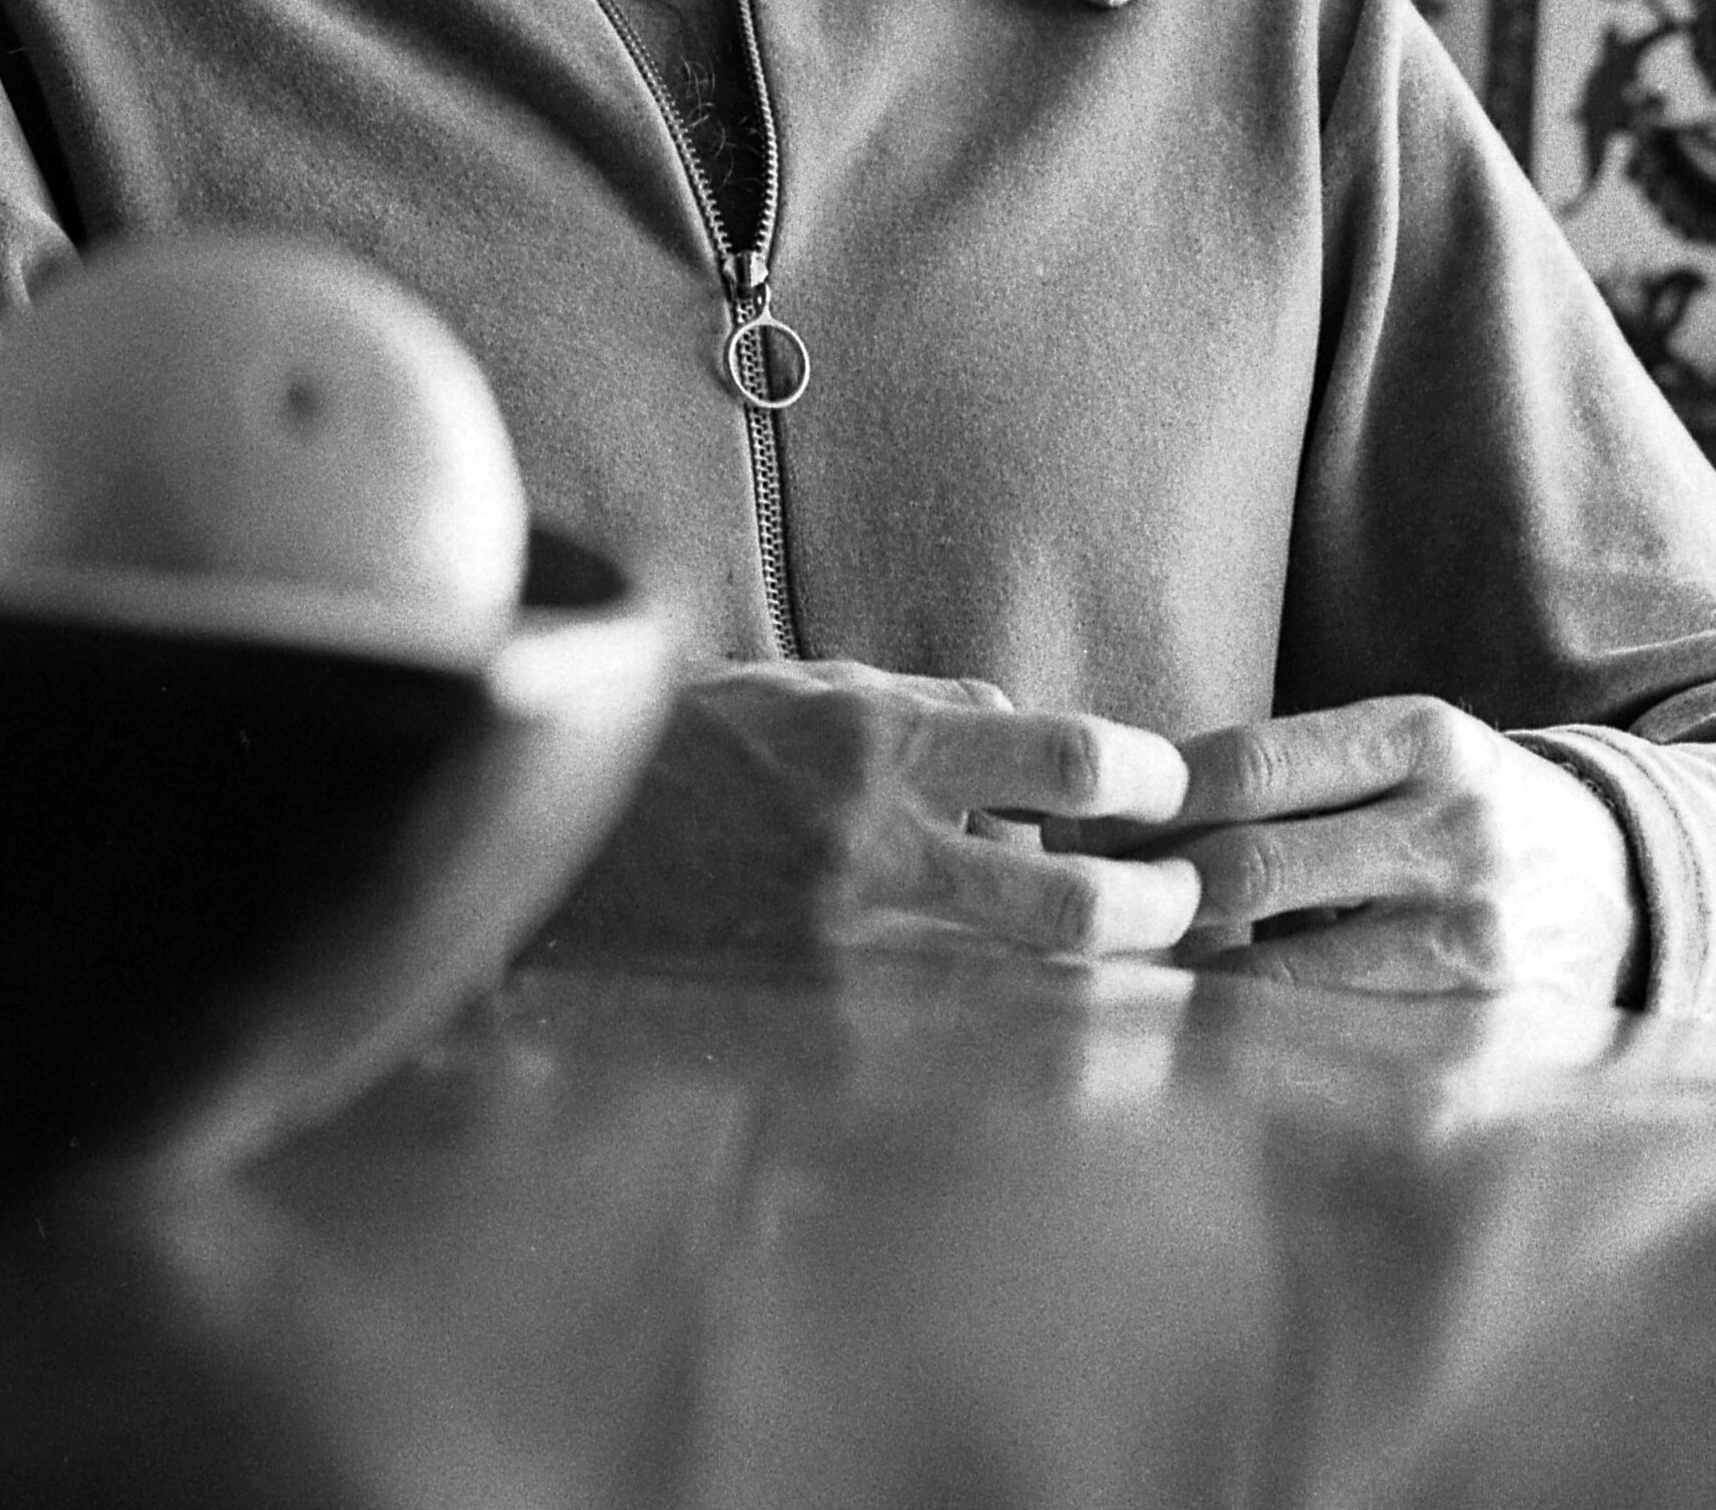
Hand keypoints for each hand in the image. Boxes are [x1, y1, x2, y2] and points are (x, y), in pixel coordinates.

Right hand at [537, 659, 1200, 962]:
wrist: (534, 837)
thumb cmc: (674, 747)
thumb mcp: (800, 689)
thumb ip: (920, 713)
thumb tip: (1023, 745)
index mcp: (870, 739)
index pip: (1063, 758)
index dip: (1144, 778)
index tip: (1167, 788)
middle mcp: (865, 846)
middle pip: (1070, 901)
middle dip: (1153, 911)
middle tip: (1181, 906)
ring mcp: (834, 949)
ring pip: (1011, 978)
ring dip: (1070, 975)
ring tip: (1108, 969)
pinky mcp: (799, 1026)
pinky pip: (926, 1018)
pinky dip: (961, 1007)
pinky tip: (967, 1003)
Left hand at [1088, 697, 1641, 1005]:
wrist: (1627, 888)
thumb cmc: (1463, 812)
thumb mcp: (1400, 755)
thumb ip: (1283, 779)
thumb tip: (1122, 814)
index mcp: (1422, 737)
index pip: (1245, 762)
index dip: (1147, 800)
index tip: (1076, 825)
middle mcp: (1454, 827)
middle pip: (1250, 862)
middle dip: (1149, 890)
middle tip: (1083, 906)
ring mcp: (1474, 932)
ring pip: (1279, 964)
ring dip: (1189, 970)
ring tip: (1129, 967)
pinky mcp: (1481, 1025)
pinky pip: (1334, 1032)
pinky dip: (1258, 1029)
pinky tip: (1210, 1023)